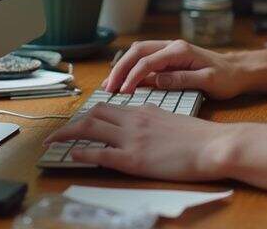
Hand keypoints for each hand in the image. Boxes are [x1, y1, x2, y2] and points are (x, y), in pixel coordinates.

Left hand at [44, 104, 235, 179]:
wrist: (214, 145)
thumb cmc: (200, 137)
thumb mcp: (173, 119)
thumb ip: (154, 119)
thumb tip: (143, 122)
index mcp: (145, 110)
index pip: (110, 106)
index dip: (90, 114)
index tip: (79, 122)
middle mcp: (134, 119)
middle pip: (94, 114)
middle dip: (72, 122)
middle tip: (58, 133)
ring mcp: (132, 138)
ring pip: (90, 128)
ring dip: (67, 134)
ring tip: (53, 142)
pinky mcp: (134, 159)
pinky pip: (100, 153)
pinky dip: (83, 153)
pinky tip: (74, 155)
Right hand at [105, 39, 248, 99]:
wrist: (240, 71)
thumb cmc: (227, 78)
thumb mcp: (208, 81)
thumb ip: (182, 79)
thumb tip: (156, 80)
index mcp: (180, 51)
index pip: (148, 61)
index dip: (132, 77)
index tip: (123, 93)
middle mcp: (173, 46)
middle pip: (137, 52)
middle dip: (120, 69)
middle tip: (108, 88)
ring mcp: (170, 50)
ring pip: (138, 53)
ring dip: (122, 67)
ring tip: (110, 85)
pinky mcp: (170, 58)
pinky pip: (145, 59)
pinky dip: (131, 69)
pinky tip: (124, 81)